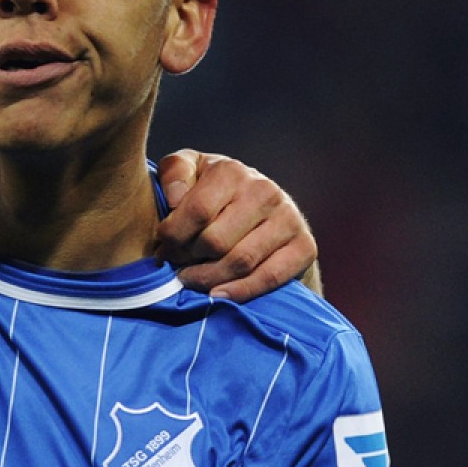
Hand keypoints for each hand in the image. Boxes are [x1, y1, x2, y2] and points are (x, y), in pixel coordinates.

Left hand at [154, 149, 319, 300]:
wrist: (262, 208)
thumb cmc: (211, 191)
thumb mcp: (188, 173)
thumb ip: (174, 175)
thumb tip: (174, 199)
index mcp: (231, 171)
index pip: (196, 211)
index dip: (172, 237)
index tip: (163, 248)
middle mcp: (263, 191)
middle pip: (215, 241)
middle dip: (188, 259)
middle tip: (176, 266)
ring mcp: (288, 218)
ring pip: (239, 262)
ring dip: (208, 278)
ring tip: (190, 280)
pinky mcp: (304, 245)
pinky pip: (269, 277)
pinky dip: (240, 291)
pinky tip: (218, 295)